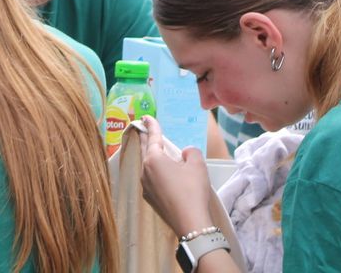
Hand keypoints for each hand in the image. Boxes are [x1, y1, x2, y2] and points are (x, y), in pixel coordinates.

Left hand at [136, 119, 214, 235]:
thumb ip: (190, 152)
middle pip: (145, 150)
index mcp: (154, 159)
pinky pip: (151, 179)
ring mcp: (146, 187)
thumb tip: (184, 154)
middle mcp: (145, 172)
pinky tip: (165, 174)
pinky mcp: (150, 200)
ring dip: (151, 157)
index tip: (146, 117)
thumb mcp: (197, 164)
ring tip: (158, 150)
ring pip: (147, 166)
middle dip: (145, 137)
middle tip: (144, 127)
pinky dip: (156, 172)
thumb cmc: (192, 190)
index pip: (152, 137)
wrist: (190, 223)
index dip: (151, 125)